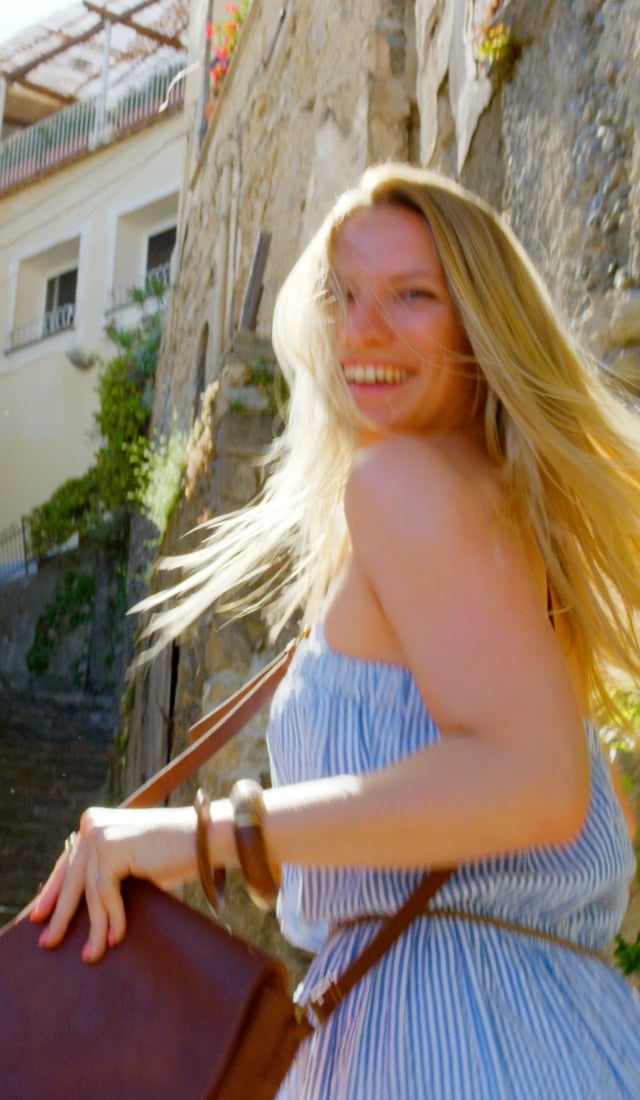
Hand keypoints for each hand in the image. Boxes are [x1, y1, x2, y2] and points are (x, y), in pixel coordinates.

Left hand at [30, 805, 197, 961]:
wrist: (205, 837)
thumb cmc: (174, 853)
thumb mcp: (131, 861)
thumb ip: (106, 871)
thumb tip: (80, 905)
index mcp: (94, 822)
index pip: (68, 862)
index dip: (54, 892)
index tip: (39, 916)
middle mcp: (92, 824)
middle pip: (72, 878)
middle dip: (61, 914)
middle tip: (48, 942)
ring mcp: (100, 834)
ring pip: (88, 892)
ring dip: (93, 927)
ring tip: (91, 955)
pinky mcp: (112, 849)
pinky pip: (105, 894)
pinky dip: (111, 919)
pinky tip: (115, 939)